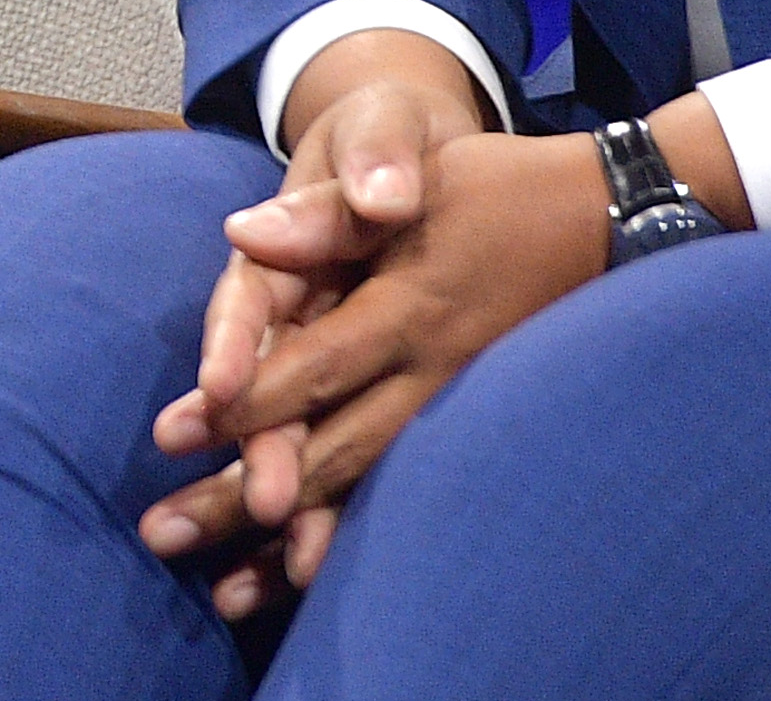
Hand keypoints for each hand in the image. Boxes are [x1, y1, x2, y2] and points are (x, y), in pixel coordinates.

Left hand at [149, 131, 613, 608]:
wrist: (605, 226)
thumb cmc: (497, 190)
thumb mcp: (419, 179)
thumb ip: (329, 215)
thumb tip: (241, 234)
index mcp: (412, 310)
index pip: (316, 365)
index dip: (245, 397)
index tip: (174, 432)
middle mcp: (434, 374)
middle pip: (332, 448)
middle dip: (247, 491)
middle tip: (164, 531)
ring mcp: (457, 411)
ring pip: (367, 486)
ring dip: (294, 537)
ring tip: (224, 591)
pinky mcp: (467, 429)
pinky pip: (404, 493)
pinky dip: (352, 536)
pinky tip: (303, 580)